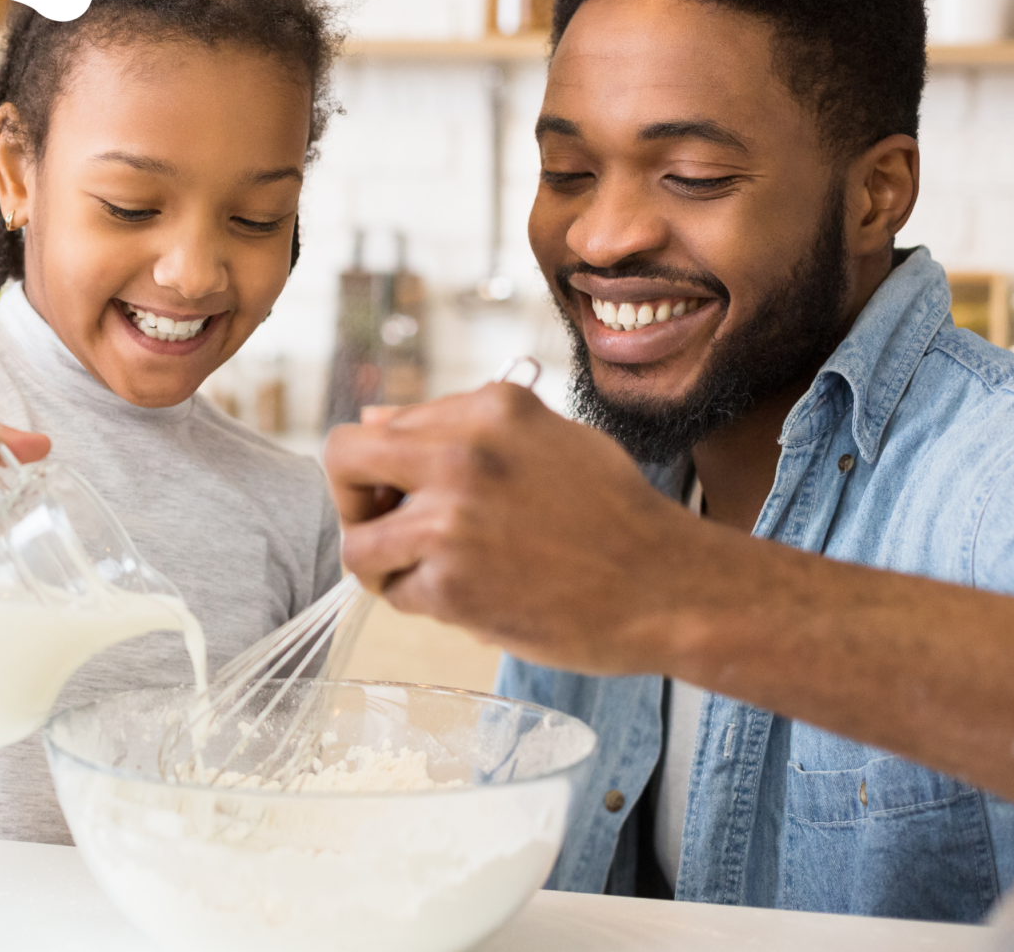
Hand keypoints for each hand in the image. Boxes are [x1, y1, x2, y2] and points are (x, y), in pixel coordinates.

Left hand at [325, 382, 701, 675]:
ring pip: (357, 544)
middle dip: (353, 499)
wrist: (671, 588)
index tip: (409, 492)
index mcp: (488, 409)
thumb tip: (373, 418)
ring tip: (431, 574)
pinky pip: (397, 595)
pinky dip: (425, 605)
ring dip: (384, 565)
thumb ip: (458, 425)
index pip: (383, 424)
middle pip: (342, 459)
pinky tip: (474, 599)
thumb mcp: (546, 439)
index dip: (386, 465)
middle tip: (385, 528)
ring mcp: (452, 521)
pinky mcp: (453, 585)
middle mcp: (462, 455)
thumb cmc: (615, 515)